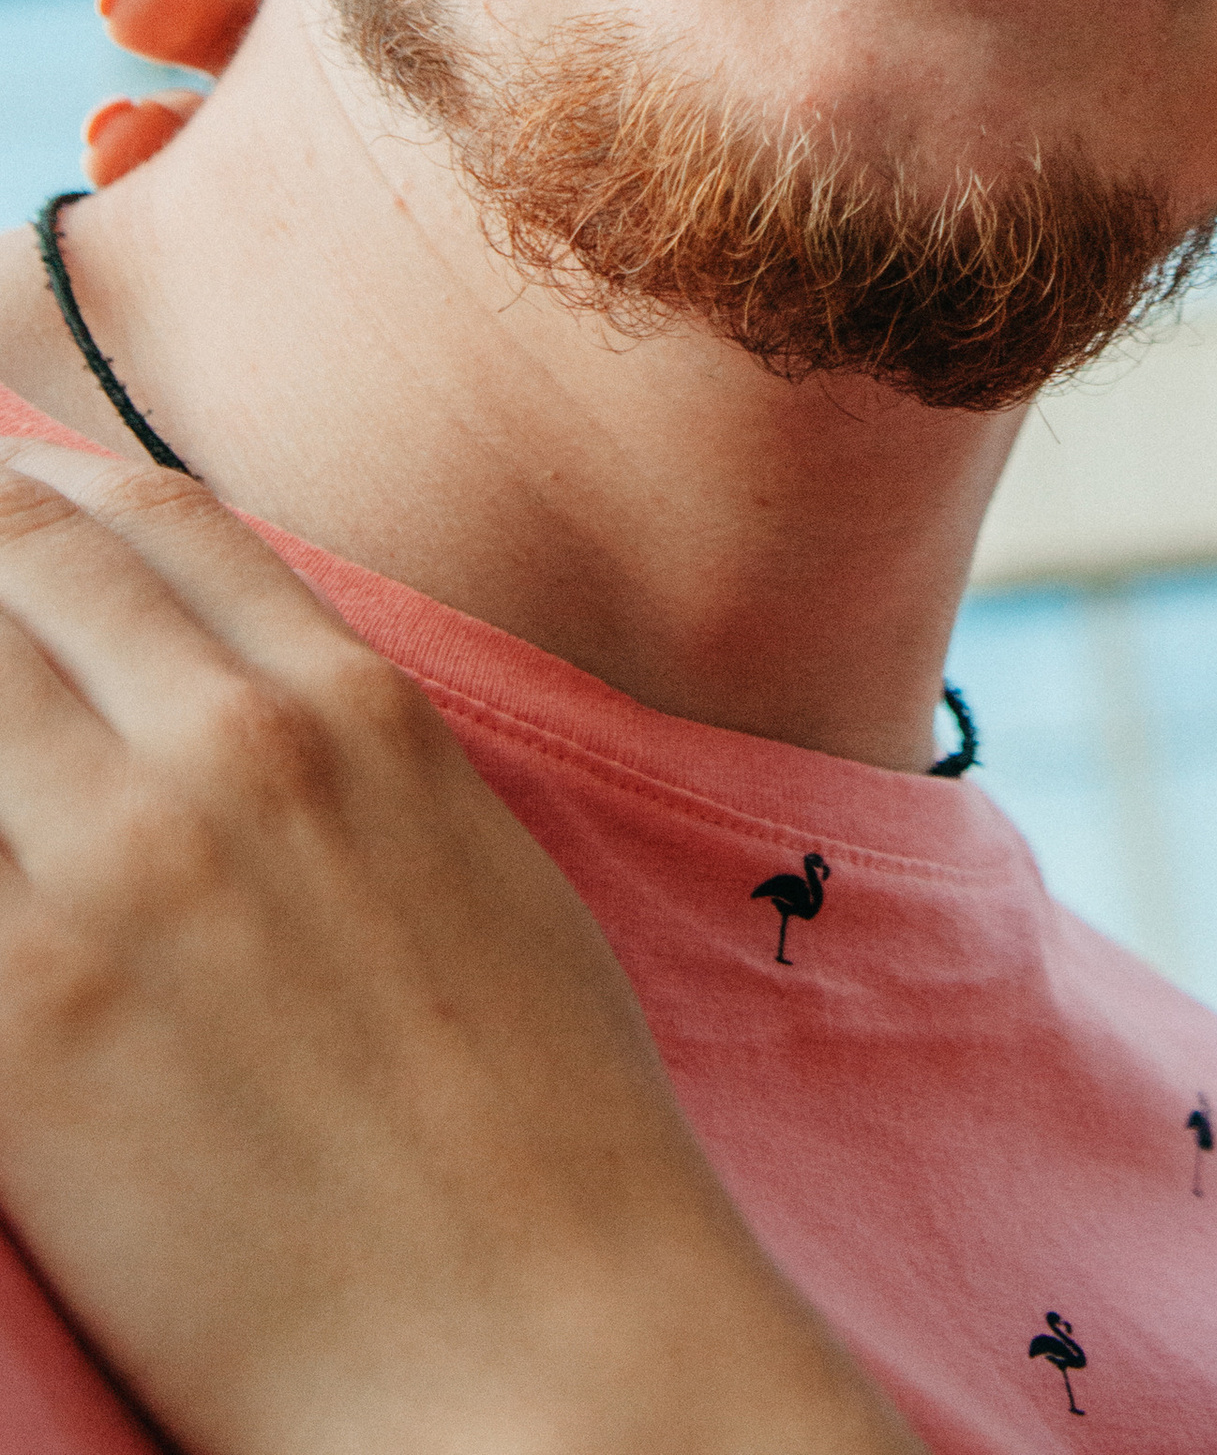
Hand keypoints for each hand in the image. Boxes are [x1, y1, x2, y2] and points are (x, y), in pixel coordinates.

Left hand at [0, 446, 922, 1454]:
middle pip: (16, 572)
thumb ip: (349, 754)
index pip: (148, 520)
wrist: (532, 1340)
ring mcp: (105, 884)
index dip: (50, 501)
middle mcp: (225, 757)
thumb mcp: (472, 861)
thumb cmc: (539, 1124)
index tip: (6, 512)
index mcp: (353, 707)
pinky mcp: (15, 1033)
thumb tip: (224, 698)